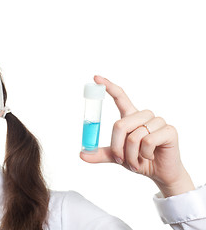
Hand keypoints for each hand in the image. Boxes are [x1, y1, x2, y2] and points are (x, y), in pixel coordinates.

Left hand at [80, 76, 194, 196]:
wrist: (160, 173)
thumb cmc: (138, 160)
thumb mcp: (116, 156)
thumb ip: (100, 153)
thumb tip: (81, 154)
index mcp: (130, 116)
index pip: (120, 97)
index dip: (109, 86)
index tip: (96, 78)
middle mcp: (144, 115)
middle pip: (120, 124)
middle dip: (117, 147)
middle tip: (121, 160)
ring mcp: (158, 121)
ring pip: (134, 136)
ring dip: (131, 155)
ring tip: (137, 161)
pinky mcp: (169, 130)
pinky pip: (148, 141)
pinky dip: (145, 154)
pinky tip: (150, 157)